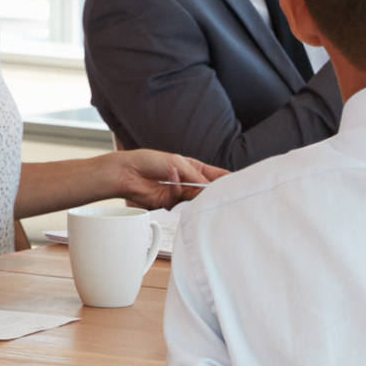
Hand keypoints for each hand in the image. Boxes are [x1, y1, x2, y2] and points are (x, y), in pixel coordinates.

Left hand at [110, 149, 225, 208]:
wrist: (127, 172)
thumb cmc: (150, 161)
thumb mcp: (178, 163)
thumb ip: (195, 177)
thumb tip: (209, 188)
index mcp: (194, 168)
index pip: (215, 176)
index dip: (227, 180)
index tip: (238, 184)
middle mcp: (188, 182)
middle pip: (207, 190)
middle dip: (214, 191)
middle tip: (223, 192)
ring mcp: (179, 193)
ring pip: (195, 198)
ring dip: (195, 193)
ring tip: (193, 184)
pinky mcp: (169, 203)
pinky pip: (179, 200)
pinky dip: (176, 189)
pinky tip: (171, 177)